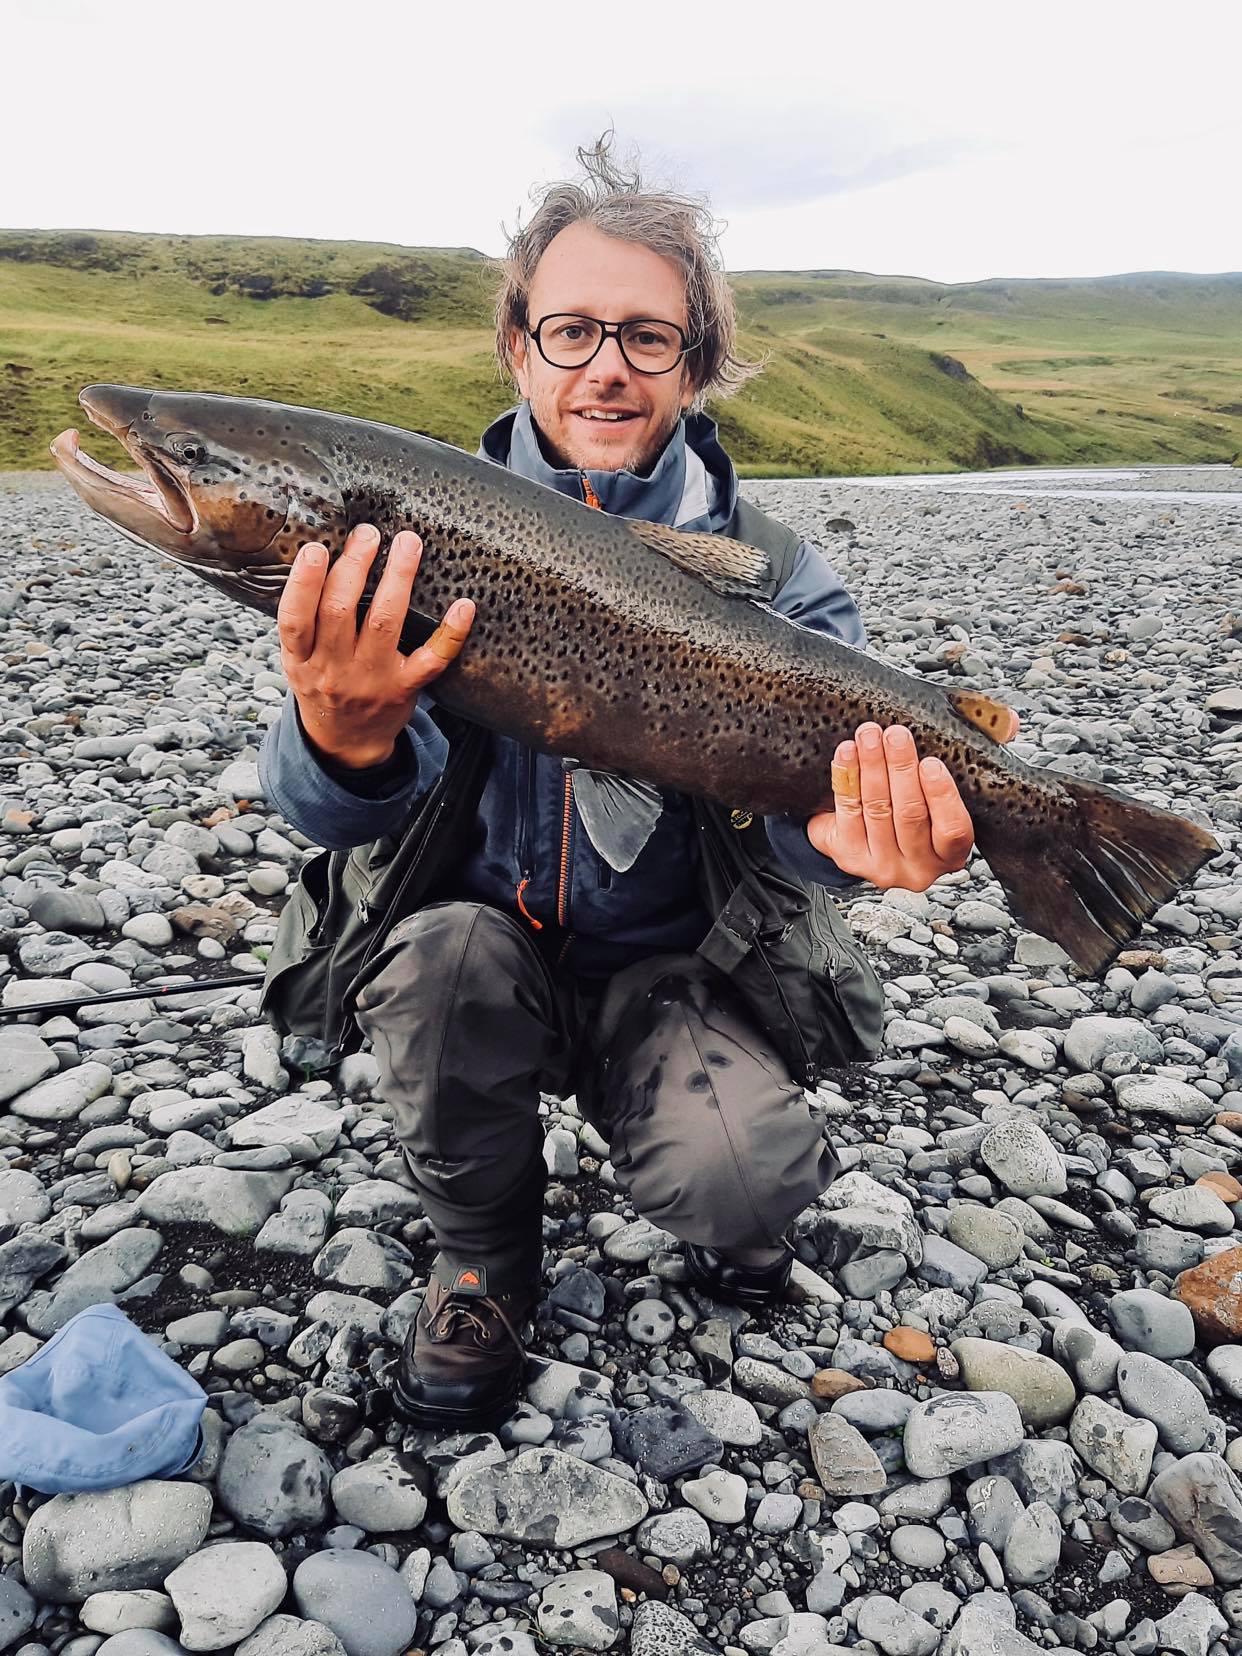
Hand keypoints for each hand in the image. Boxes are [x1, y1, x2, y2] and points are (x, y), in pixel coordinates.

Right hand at [276, 522, 473, 767]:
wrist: (346, 744)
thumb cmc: (323, 687)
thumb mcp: (298, 661)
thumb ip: (303, 621)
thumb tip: (317, 557)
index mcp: (301, 660)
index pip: (295, 619)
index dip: (303, 583)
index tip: (316, 549)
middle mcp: (334, 669)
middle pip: (340, 611)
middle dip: (355, 566)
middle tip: (368, 533)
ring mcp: (372, 679)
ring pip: (385, 622)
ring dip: (398, 578)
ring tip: (407, 544)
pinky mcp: (405, 688)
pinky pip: (433, 659)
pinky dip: (451, 632)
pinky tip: (463, 605)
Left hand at [806, 719, 1016, 891]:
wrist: (868, 827)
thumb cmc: (920, 799)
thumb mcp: (954, 779)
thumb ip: (984, 747)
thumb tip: (1008, 723)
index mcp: (951, 853)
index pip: (953, 830)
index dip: (942, 796)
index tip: (931, 762)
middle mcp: (918, 868)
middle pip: (909, 816)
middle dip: (900, 769)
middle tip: (894, 734)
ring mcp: (881, 866)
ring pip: (876, 811)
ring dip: (871, 767)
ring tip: (869, 735)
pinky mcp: (848, 857)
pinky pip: (847, 813)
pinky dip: (846, 779)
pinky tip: (848, 754)